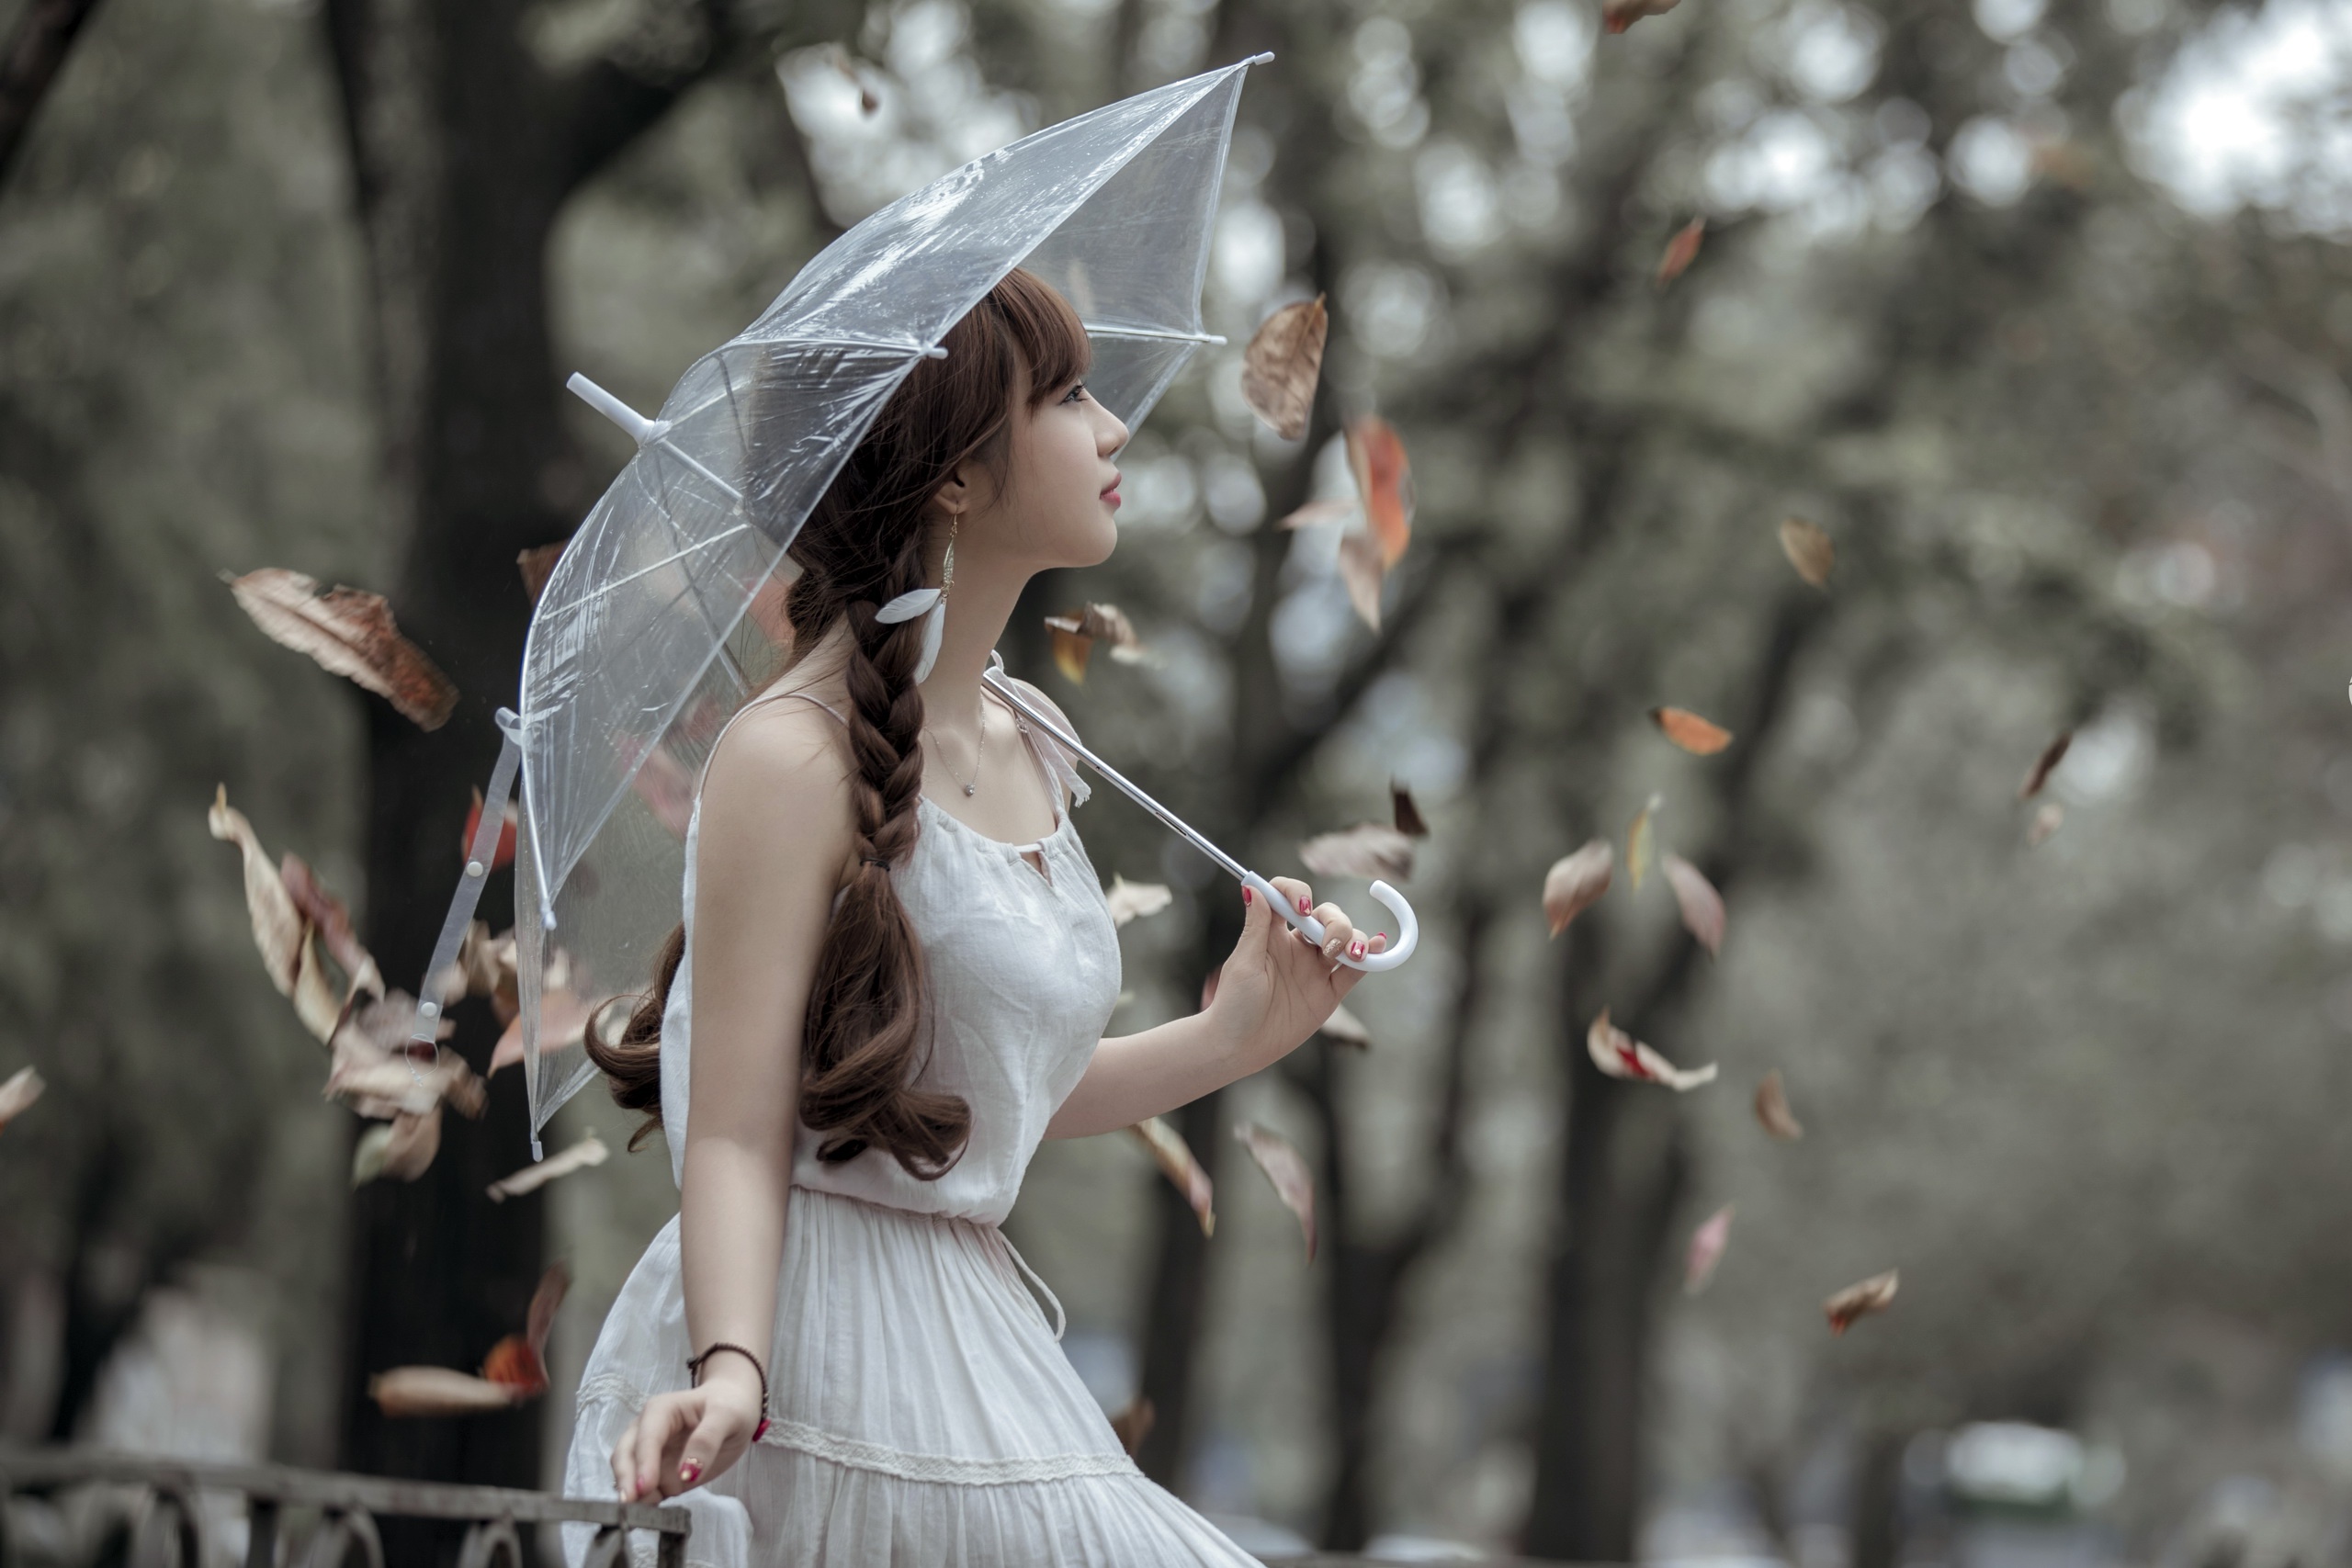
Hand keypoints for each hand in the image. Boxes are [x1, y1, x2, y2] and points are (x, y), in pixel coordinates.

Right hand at [611, 1360, 763, 1502]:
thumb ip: (706, 1441)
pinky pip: (642, 1491)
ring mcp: (648, 1454)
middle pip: (625, 1457)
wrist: (735, 1410)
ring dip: (634, 1495)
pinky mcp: (656, 1474)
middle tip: (632, 1506)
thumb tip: (685, 1473)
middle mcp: (646, 1431)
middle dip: (627, 1481)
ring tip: (647, 1512)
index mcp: (660, 1410)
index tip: (645, 1487)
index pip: (646, 1438)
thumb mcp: (727, 1417)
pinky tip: (648, 1514)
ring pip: (628, 1476)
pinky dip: (642, 1503)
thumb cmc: (729, 1407)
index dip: (644, 1463)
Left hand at [1206, 876, 1386, 1066]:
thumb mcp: (1243, 962)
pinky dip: (1370, 957)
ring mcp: (1315, 969)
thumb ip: (1256, 926)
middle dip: (1335, 922)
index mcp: (1273, 934)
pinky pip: (1355, 971)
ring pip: (1345, 939)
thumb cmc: (1233, 1004)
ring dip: (1353, 937)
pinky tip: (1377, 947)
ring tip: (1351, 953)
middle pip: (1326, 916)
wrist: (1240, 1047)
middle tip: (1328, 945)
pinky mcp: (1328, 993)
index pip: (1290, 898)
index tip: (1302, 908)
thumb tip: (1253, 886)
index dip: (1298, 893)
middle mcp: (1297, 947)